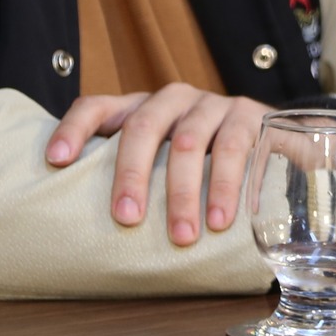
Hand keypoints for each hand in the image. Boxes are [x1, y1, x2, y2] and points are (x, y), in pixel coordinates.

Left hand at [46, 84, 269, 246]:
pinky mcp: (252, 115)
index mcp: (143, 108)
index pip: (98, 107)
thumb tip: (82, 232)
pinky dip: (228, 186)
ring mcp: (214, 104)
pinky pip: (236, 147)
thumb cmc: (208, 167)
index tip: (56, 161)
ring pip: (189, 141)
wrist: (279, 144)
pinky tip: (224, 218)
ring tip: (183, 236)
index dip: (74, 129)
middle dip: (132, 174)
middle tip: (127, 219)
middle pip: (143, 126)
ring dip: (184, 192)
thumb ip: (138, 182)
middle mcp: (174, 99)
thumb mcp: (168, 167)